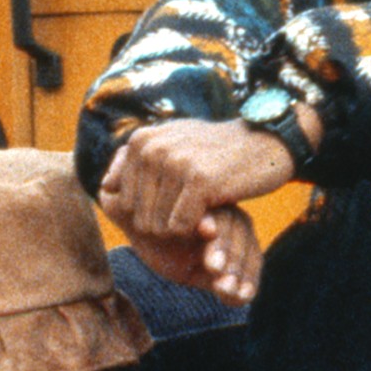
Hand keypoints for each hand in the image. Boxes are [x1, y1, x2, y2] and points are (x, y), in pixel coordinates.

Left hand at [98, 115, 302, 300]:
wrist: (263, 144)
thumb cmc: (216, 153)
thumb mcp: (173, 145)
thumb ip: (139, 161)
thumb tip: (106, 185)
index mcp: (140, 140)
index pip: (119, 199)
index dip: (144, 213)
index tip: (172, 206)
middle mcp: (152, 147)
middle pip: (137, 216)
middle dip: (160, 225)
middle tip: (188, 215)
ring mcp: (174, 162)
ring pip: (156, 225)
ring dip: (178, 230)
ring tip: (199, 214)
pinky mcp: (199, 180)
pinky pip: (180, 226)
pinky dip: (194, 231)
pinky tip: (209, 217)